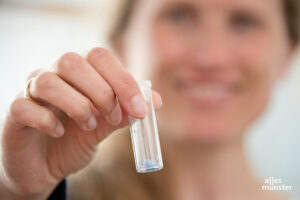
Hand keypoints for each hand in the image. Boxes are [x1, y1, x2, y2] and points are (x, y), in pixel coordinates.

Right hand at [0, 48, 161, 198]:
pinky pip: (24, 106)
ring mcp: (29, 91)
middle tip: (114, 117)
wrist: (45, 165)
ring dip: (77, 105)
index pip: (100, 56)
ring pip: (48, 81)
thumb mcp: (106, 126)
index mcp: (78, 71)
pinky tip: (59, 132)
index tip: (139, 109)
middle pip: (73, 61)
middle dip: (102, 92)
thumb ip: (125, 112)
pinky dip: (48, 121)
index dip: (123, 80)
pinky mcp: (14, 112)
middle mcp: (52, 73)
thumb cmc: (75, 139)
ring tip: (88, 125)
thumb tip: (155, 101)